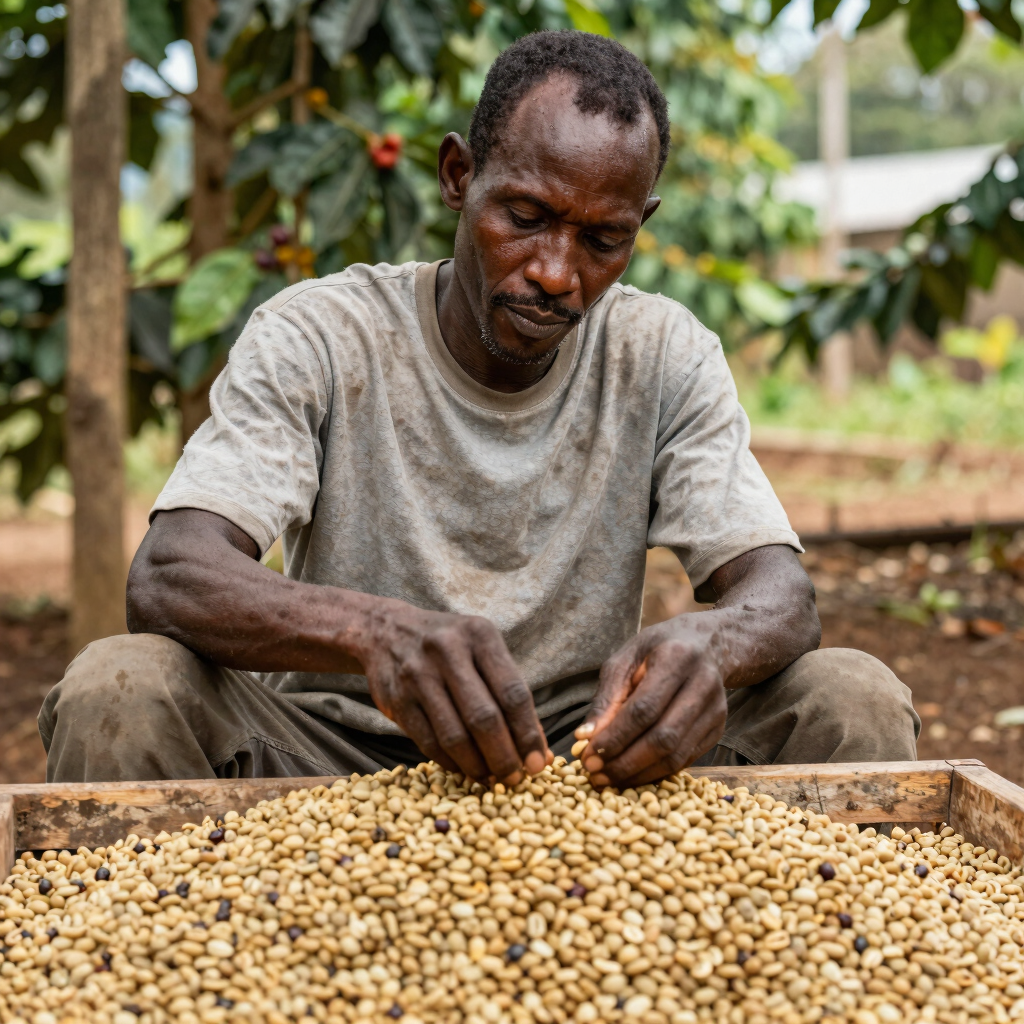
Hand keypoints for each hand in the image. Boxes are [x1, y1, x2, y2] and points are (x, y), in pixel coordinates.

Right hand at [356, 599, 551, 783]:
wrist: (387, 631)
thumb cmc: (449, 646)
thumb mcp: (482, 651)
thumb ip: (508, 694)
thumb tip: (538, 750)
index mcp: (479, 635)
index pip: (512, 692)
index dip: (528, 733)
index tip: (537, 763)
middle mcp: (447, 651)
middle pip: (484, 717)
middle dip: (504, 756)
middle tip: (514, 779)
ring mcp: (418, 675)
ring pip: (455, 736)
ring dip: (477, 766)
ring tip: (490, 778)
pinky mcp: (397, 699)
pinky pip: (429, 743)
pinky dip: (450, 763)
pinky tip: (464, 769)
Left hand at [574, 617, 727, 786]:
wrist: (706, 644)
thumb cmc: (656, 650)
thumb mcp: (625, 660)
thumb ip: (606, 698)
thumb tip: (584, 737)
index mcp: (677, 658)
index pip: (644, 709)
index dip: (615, 737)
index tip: (588, 756)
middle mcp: (703, 684)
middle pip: (663, 738)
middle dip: (625, 762)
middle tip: (594, 774)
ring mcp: (715, 710)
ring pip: (676, 756)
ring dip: (639, 775)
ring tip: (609, 779)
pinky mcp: (718, 729)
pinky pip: (685, 760)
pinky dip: (656, 773)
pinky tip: (632, 774)